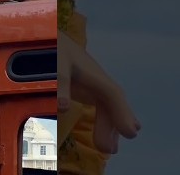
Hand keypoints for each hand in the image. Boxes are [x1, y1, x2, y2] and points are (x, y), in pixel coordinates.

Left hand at [58, 30, 139, 153]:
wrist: (48, 31)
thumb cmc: (54, 45)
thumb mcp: (56, 62)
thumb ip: (60, 82)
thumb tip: (64, 106)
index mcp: (93, 72)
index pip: (112, 94)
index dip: (122, 113)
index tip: (131, 132)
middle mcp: (96, 78)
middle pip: (111, 103)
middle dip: (115, 124)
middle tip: (113, 149)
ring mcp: (91, 82)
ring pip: (105, 106)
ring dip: (108, 125)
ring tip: (109, 148)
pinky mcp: (84, 86)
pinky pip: (99, 105)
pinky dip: (102, 119)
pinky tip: (105, 132)